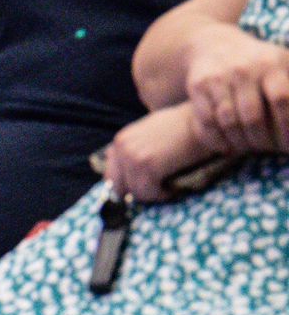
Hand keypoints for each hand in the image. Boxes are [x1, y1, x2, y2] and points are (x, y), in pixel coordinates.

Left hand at [103, 103, 221, 202]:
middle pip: (119, 188)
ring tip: (170, 184)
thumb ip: (135, 150)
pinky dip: (163, 194)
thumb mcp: (151, 134)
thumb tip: (125, 176)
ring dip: (155, 194)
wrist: (203, 119)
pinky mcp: (147, 164)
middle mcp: (121, 147)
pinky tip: (174, 186)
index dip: (128, 186)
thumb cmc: (184, 127)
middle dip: (139, 192)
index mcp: (121, 140)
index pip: (111, 176)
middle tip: (159, 189)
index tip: (147, 188)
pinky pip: (149, 193)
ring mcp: (132, 155)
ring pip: (136, 192)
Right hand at [184, 25, 288, 154]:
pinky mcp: (198, 86)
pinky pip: (206, 121)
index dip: (286, 126)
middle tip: (266, 150)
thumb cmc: (259, 64)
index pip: (281, 99)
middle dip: (261, 141)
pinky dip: (217, 140)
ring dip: (239, 143)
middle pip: (252, 117)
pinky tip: (226, 148)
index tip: (288, 145)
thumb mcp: (283, 64)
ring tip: (247, 149)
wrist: (215, 45)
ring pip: (228, 122)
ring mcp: (219, 77)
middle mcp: (244, 69)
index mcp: (272, 63)